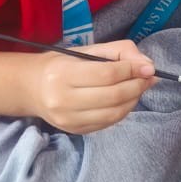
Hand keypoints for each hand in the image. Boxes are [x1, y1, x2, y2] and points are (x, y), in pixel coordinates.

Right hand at [25, 39, 155, 133]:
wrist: (32, 89)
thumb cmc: (63, 65)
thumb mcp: (87, 50)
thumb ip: (119, 52)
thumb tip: (148, 65)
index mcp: (63, 74)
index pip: (108, 74)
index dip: (132, 70)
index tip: (147, 67)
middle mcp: (63, 100)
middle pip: (114, 95)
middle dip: (138, 85)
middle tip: (148, 77)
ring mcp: (69, 120)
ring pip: (115, 113)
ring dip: (134, 99)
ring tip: (139, 87)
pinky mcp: (76, 131)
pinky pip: (109, 123)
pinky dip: (124, 111)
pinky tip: (126, 100)